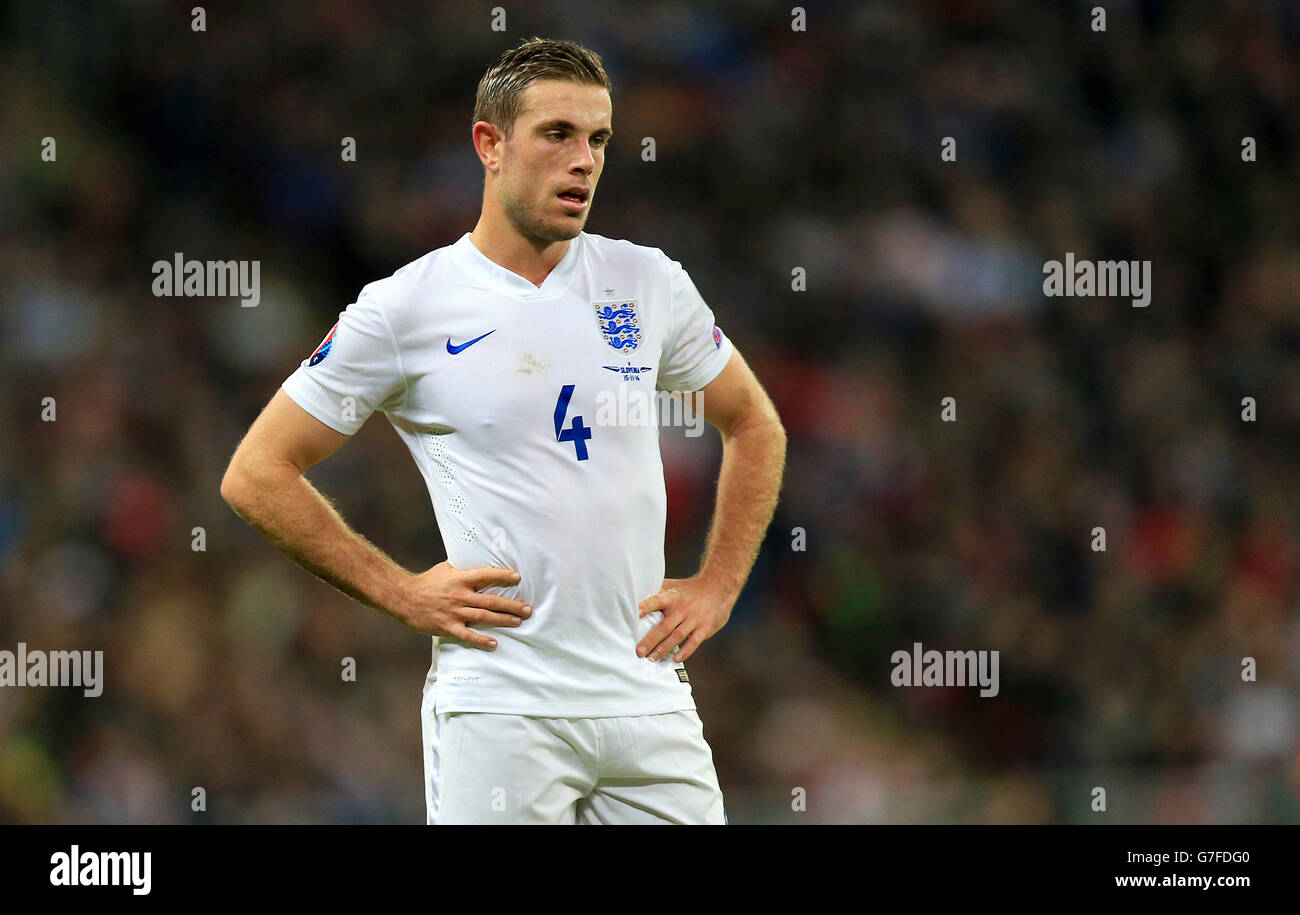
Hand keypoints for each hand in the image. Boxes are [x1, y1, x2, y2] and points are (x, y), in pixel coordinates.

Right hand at [395, 561, 530, 648]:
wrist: (403, 597)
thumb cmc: (426, 582)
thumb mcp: (445, 569)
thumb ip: (463, 569)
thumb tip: (478, 561)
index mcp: (460, 579)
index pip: (486, 575)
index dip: (503, 576)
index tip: (518, 578)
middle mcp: (460, 596)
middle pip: (490, 601)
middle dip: (511, 606)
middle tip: (528, 609)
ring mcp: (454, 612)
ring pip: (483, 617)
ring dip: (502, 620)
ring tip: (518, 622)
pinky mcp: (447, 626)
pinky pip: (467, 635)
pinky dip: (481, 640)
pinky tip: (494, 643)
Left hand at [636, 576, 736, 662]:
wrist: (719, 586)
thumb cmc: (690, 588)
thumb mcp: (674, 585)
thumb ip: (656, 590)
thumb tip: (634, 594)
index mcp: (672, 597)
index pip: (656, 601)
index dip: (645, 607)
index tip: (634, 614)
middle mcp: (682, 608)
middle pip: (664, 626)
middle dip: (651, 640)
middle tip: (639, 652)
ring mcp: (694, 618)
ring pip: (677, 636)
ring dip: (664, 648)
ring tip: (652, 658)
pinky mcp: (705, 627)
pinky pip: (694, 642)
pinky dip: (685, 651)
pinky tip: (675, 659)